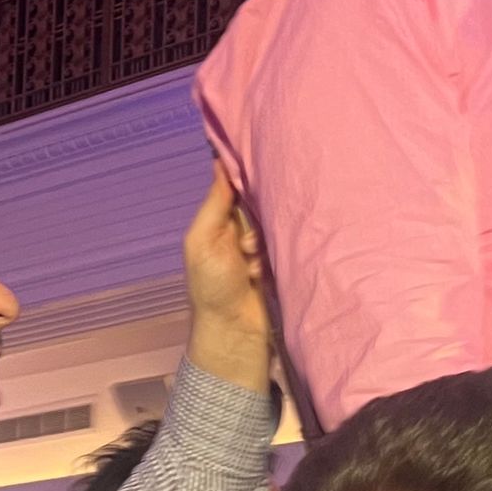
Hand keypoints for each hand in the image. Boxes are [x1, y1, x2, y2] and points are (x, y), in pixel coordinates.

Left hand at [182, 165, 271, 393]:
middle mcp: (244, 228)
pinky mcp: (283, 261)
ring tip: (252, 267)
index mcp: (221, 219)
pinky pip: (289, 243)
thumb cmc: (211, 286)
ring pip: (276, 224)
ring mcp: (266, 246)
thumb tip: (221, 159)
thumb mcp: (202, 240)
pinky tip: (264, 274)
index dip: (246, 179)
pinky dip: (278, 256)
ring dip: (264, 244)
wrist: (235, 331)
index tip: (257, 173)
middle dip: (256, 220)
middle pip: (261, 203)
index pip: (239, 185)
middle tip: (246, 245)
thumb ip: (214, 203)